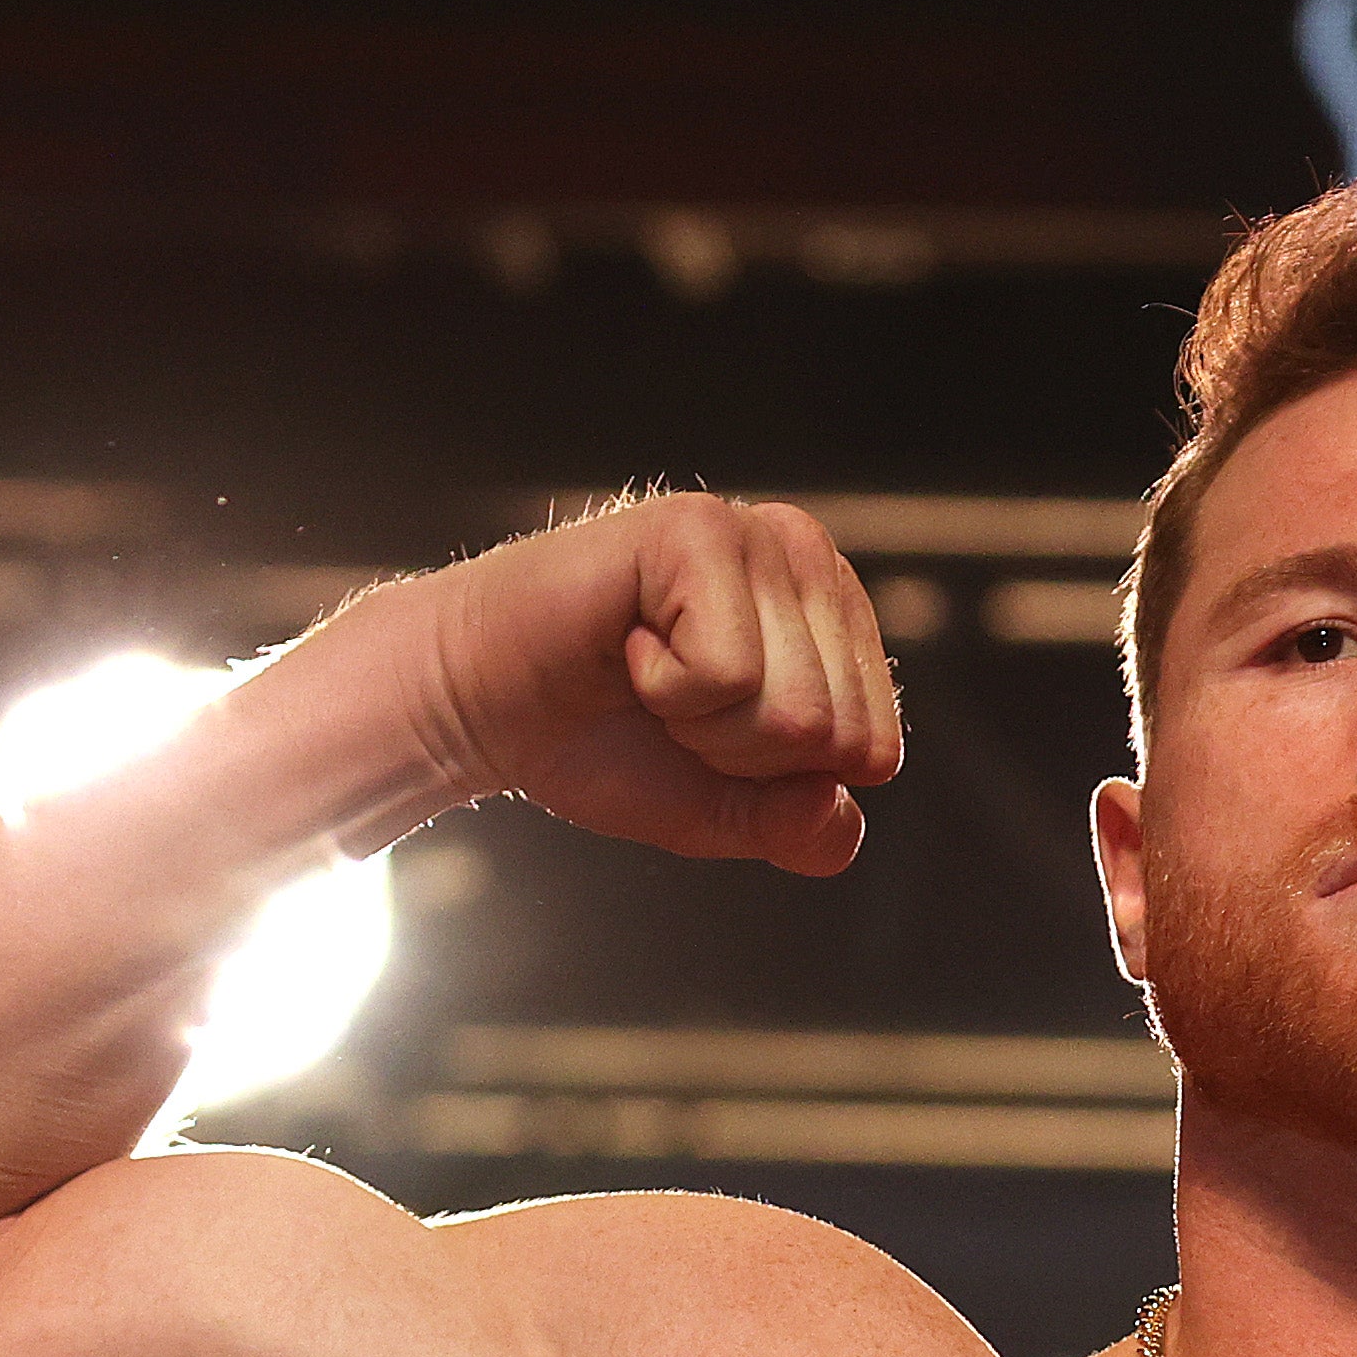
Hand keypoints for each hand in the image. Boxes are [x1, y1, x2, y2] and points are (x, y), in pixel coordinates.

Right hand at [347, 493, 902, 872]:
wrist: (481, 708)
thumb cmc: (603, 744)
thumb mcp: (722, 811)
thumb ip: (798, 827)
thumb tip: (839, 815)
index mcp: (839, 620)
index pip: (875, 753)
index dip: (777, 777)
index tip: (707, 730)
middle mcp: (812, 562)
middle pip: (836, 734)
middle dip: (739, 752)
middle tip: (667, 700)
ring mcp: (758, 536)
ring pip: (792, 710)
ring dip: (700, 721)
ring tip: (646, 669)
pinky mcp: (697, 530)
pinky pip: (728, 674)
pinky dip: (665, 688)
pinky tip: (626, 643)